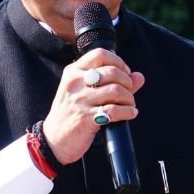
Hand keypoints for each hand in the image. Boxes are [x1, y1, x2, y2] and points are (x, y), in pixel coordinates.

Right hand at [41, 48, 144, 164]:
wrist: (54, 139)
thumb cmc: (71, 113)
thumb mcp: (84, 92)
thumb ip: (112, 82)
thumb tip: (139, 76)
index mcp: (73, 72)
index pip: (100, 54)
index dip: (119, 62)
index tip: (125, 73)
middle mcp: (75, 82)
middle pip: (112, 72)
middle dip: (127, 83)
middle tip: (129, 93)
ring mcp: (80, 100)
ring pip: (116, 91)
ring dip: (129, 99)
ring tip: (129, 105)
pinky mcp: (85, 118)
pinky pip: (114, 110)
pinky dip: (128, 112)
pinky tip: (130, 114)